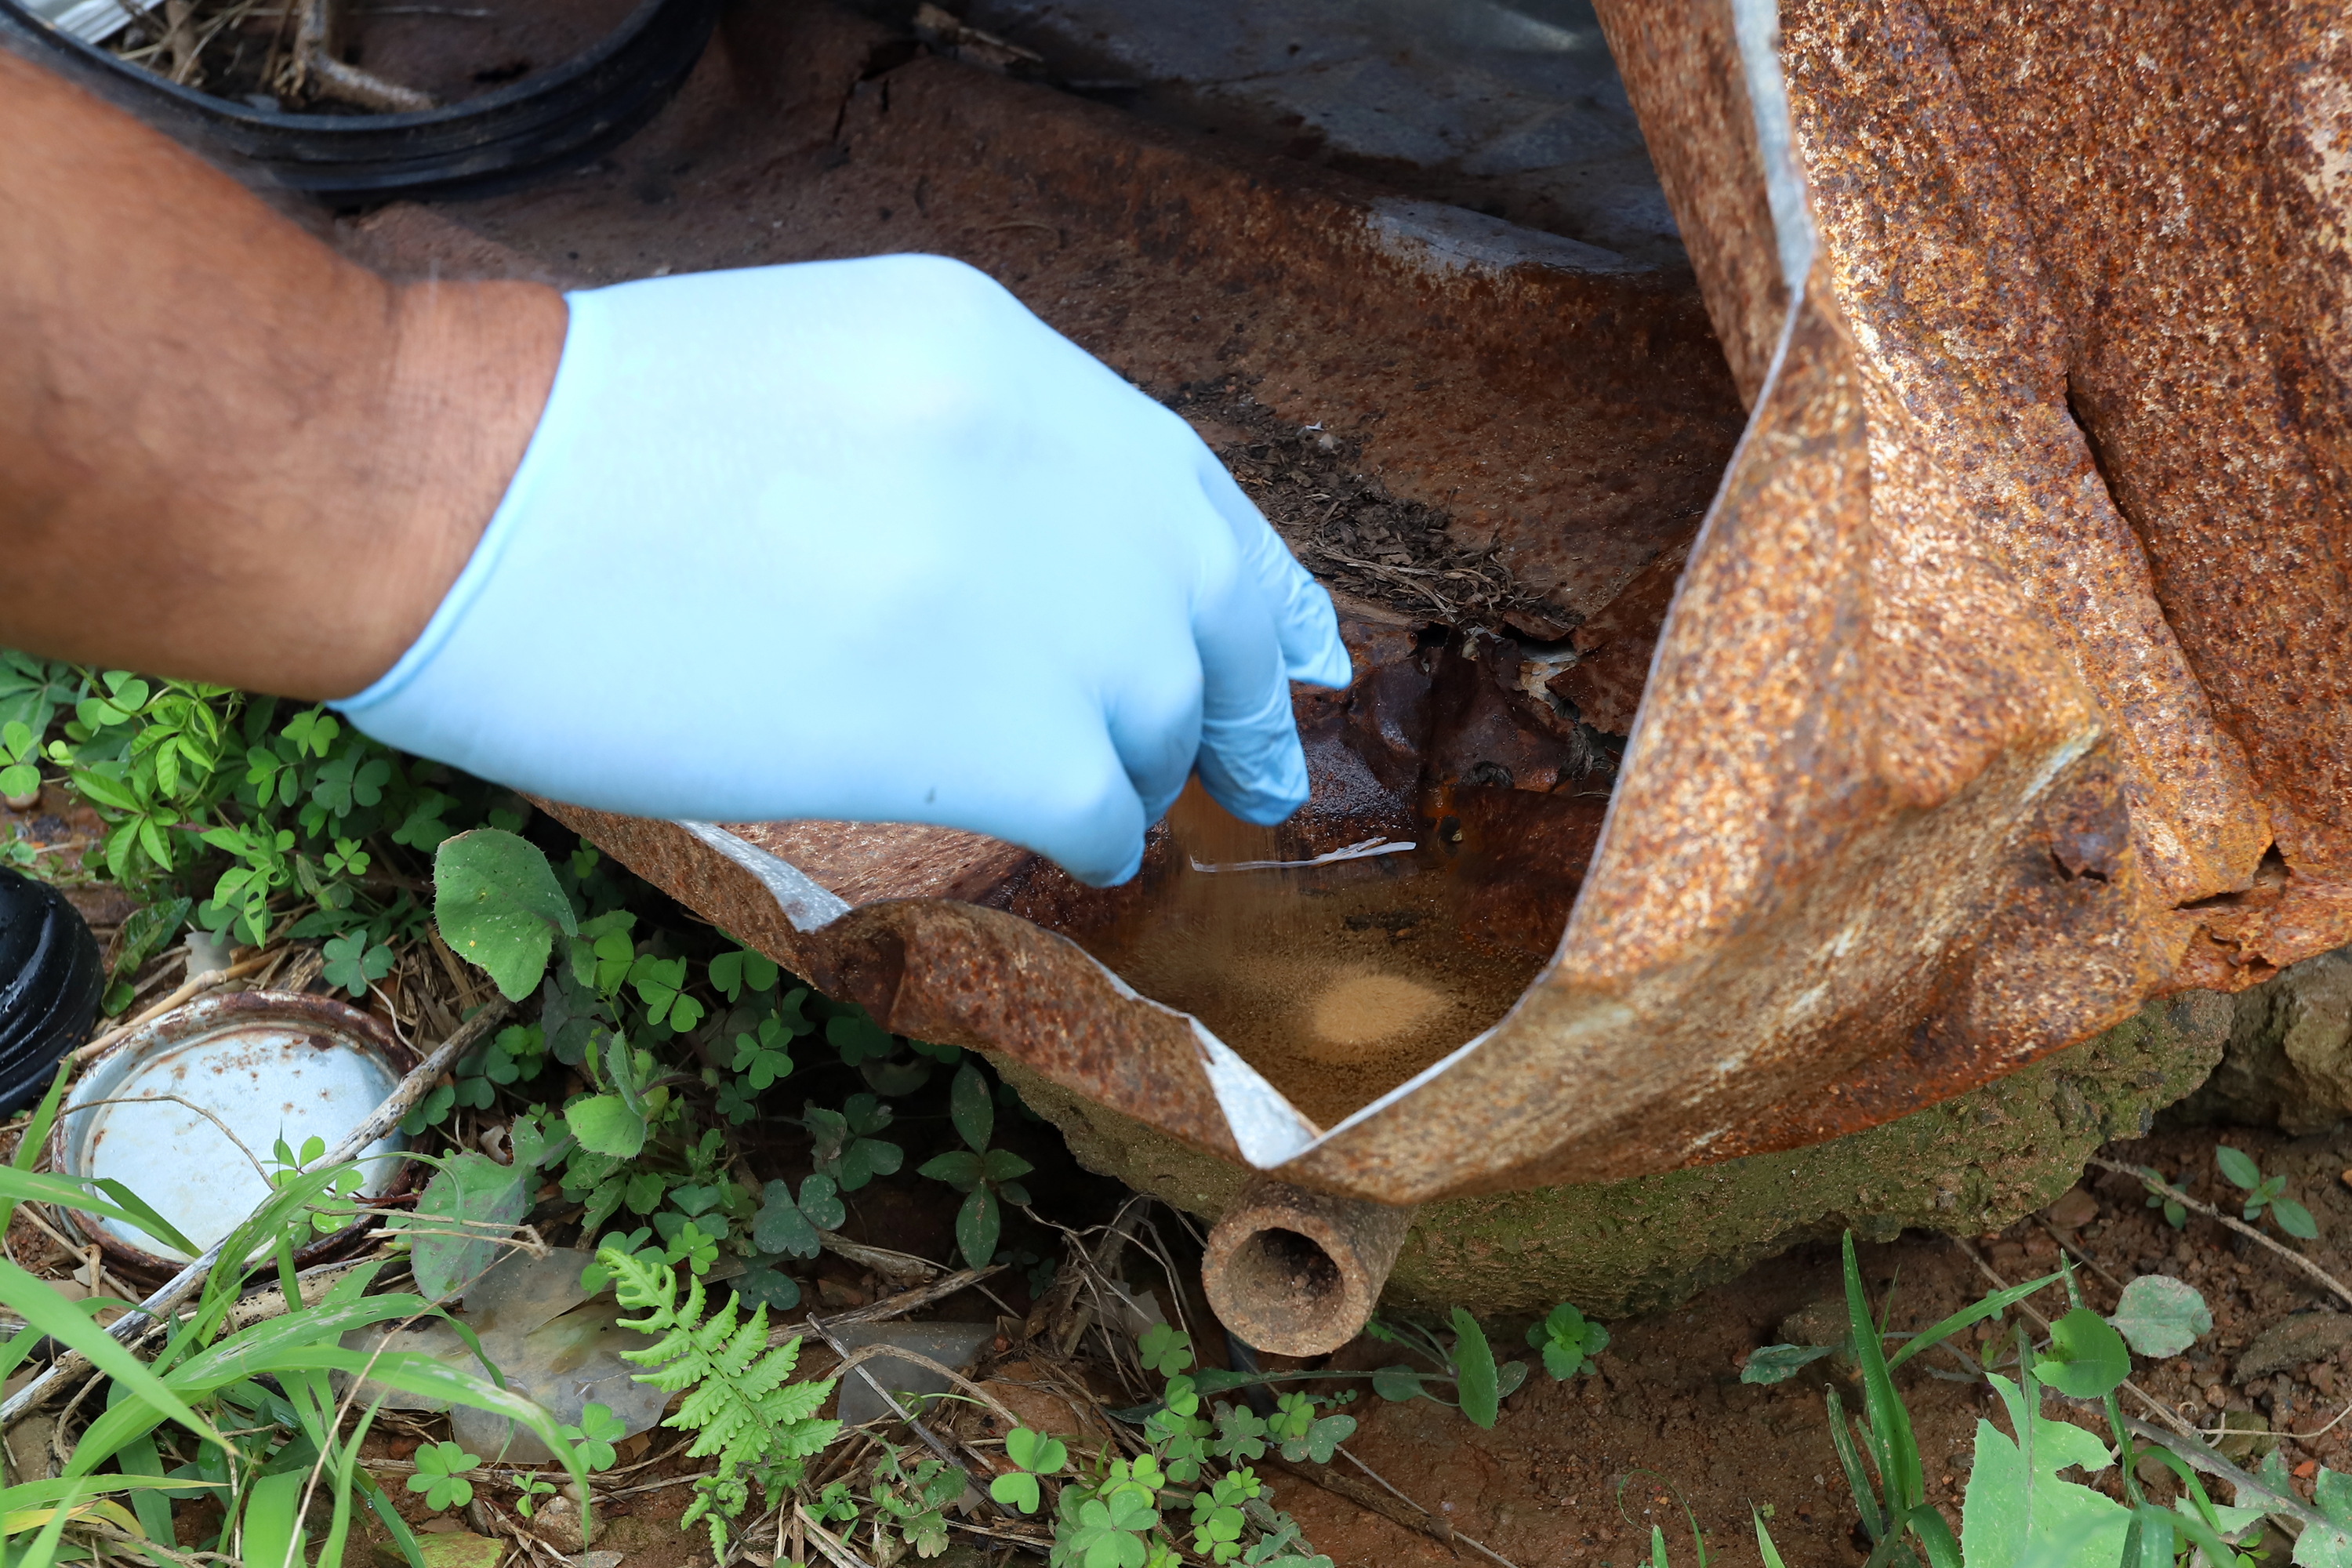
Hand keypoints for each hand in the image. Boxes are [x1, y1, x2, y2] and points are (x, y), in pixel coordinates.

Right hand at [337, 255, 1348, 885]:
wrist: (445, 496)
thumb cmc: (571, 444)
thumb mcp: (810, 366)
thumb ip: (950, 446)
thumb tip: (1035, 564)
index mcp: (991, 349)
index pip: (1180, 476)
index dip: (1256, 574)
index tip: (1300, 646)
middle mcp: (1043, 450)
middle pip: (1201, 596)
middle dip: (1245, 690)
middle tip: (1269, 767)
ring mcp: (1031, 586)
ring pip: (1160, 706)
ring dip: (1146, 765)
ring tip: (1117, 802)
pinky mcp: (994, 727)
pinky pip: (1103, 802)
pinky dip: (1097, 832)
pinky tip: (1069, 848)